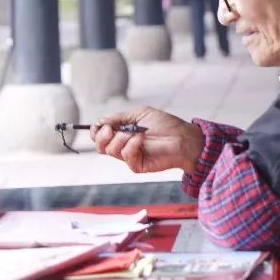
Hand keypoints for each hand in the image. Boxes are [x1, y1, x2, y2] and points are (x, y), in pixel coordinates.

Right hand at [90, 107, 204, 174]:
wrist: (183, 138)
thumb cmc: (165, 125)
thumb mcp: (139, 114)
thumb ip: (119, 118)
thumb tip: (100, 121)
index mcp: (122, 133)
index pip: (100, 135)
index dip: (96, 130)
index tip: (100, 125)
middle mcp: (123, 146)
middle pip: (100, 146)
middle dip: (102, 136)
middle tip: (111, 129)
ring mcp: (130, 156)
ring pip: (110, 150)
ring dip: (121, 138)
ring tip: (136, 133)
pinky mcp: (137, 165)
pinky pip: (125, 155)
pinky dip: (131, 145)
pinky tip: (142, 139)